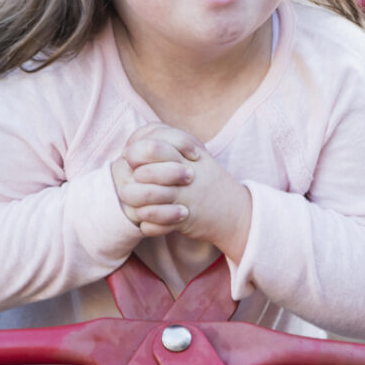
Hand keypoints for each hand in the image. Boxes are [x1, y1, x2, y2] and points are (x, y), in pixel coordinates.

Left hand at [109, 123, 249, 251]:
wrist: (235, 211)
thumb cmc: (205, 179)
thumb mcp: (192, 152)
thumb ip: (164, 140)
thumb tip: (128, 147)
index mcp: (185, 153)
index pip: (150, 145)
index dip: (135, 152)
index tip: (133, 160)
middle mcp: (184, 174)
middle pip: (142, 174)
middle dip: (130, 180)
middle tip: (133, 183)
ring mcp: (184, 197)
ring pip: (142, 199)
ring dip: (134, 203)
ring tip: (137, 204)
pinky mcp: (184, 220)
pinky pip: (150, 224)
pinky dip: (147, 224)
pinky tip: (150, 221)